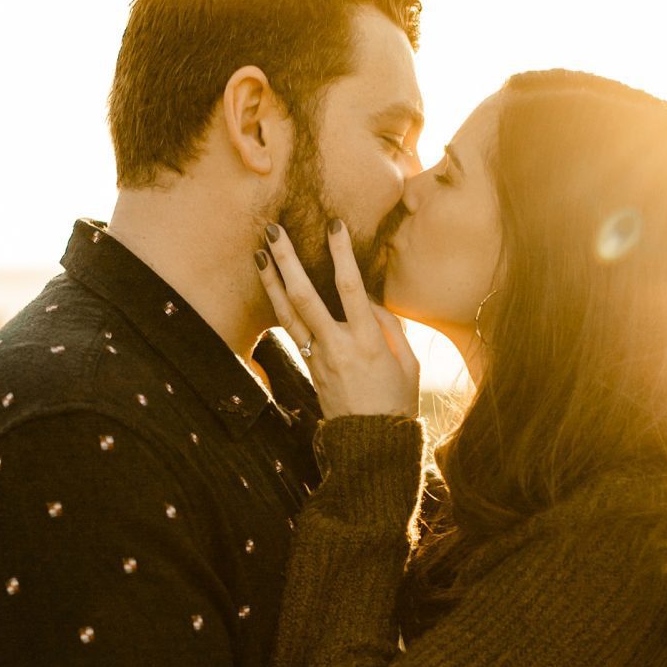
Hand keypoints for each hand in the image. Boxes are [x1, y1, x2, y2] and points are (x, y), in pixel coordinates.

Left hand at [255, 220, 419, 418]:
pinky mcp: (308, 367)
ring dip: (271, 280)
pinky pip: (290, 330)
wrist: (370, 442)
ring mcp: (317, 357)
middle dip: (287, 260)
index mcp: (367, 342)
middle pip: (304, 297)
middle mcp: (336, 346)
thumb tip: (369, 301)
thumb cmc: (396, 401)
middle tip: (273, 230)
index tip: (333, 224)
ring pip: (287, 314)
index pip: (350, 288)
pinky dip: (278, 305)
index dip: (340, 253)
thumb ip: (389, 327)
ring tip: (258, 252)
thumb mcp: (407, 362)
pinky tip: (271, 286)